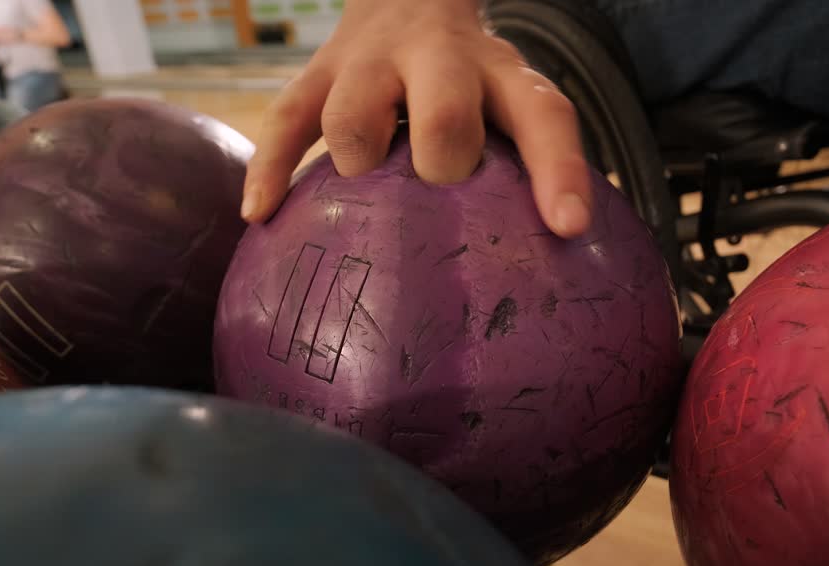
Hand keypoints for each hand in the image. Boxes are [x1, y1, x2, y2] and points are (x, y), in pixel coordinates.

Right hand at [242, 0, 592, 238]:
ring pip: (351, 119)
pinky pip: (285, 121)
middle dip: (441, 166)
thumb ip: (531, 161)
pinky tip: (260, 215)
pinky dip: (270, 168)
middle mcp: (437, 60)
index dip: (560, 173)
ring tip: (359, 202)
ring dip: (357, 167)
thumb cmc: (468, 82)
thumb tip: (561, 241)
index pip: (543, 118)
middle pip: (443, 114)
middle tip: (436, 194)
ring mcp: (368, 64)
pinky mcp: (317, 74)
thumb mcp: (511, 101)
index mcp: (500, 74)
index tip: (568, 227)